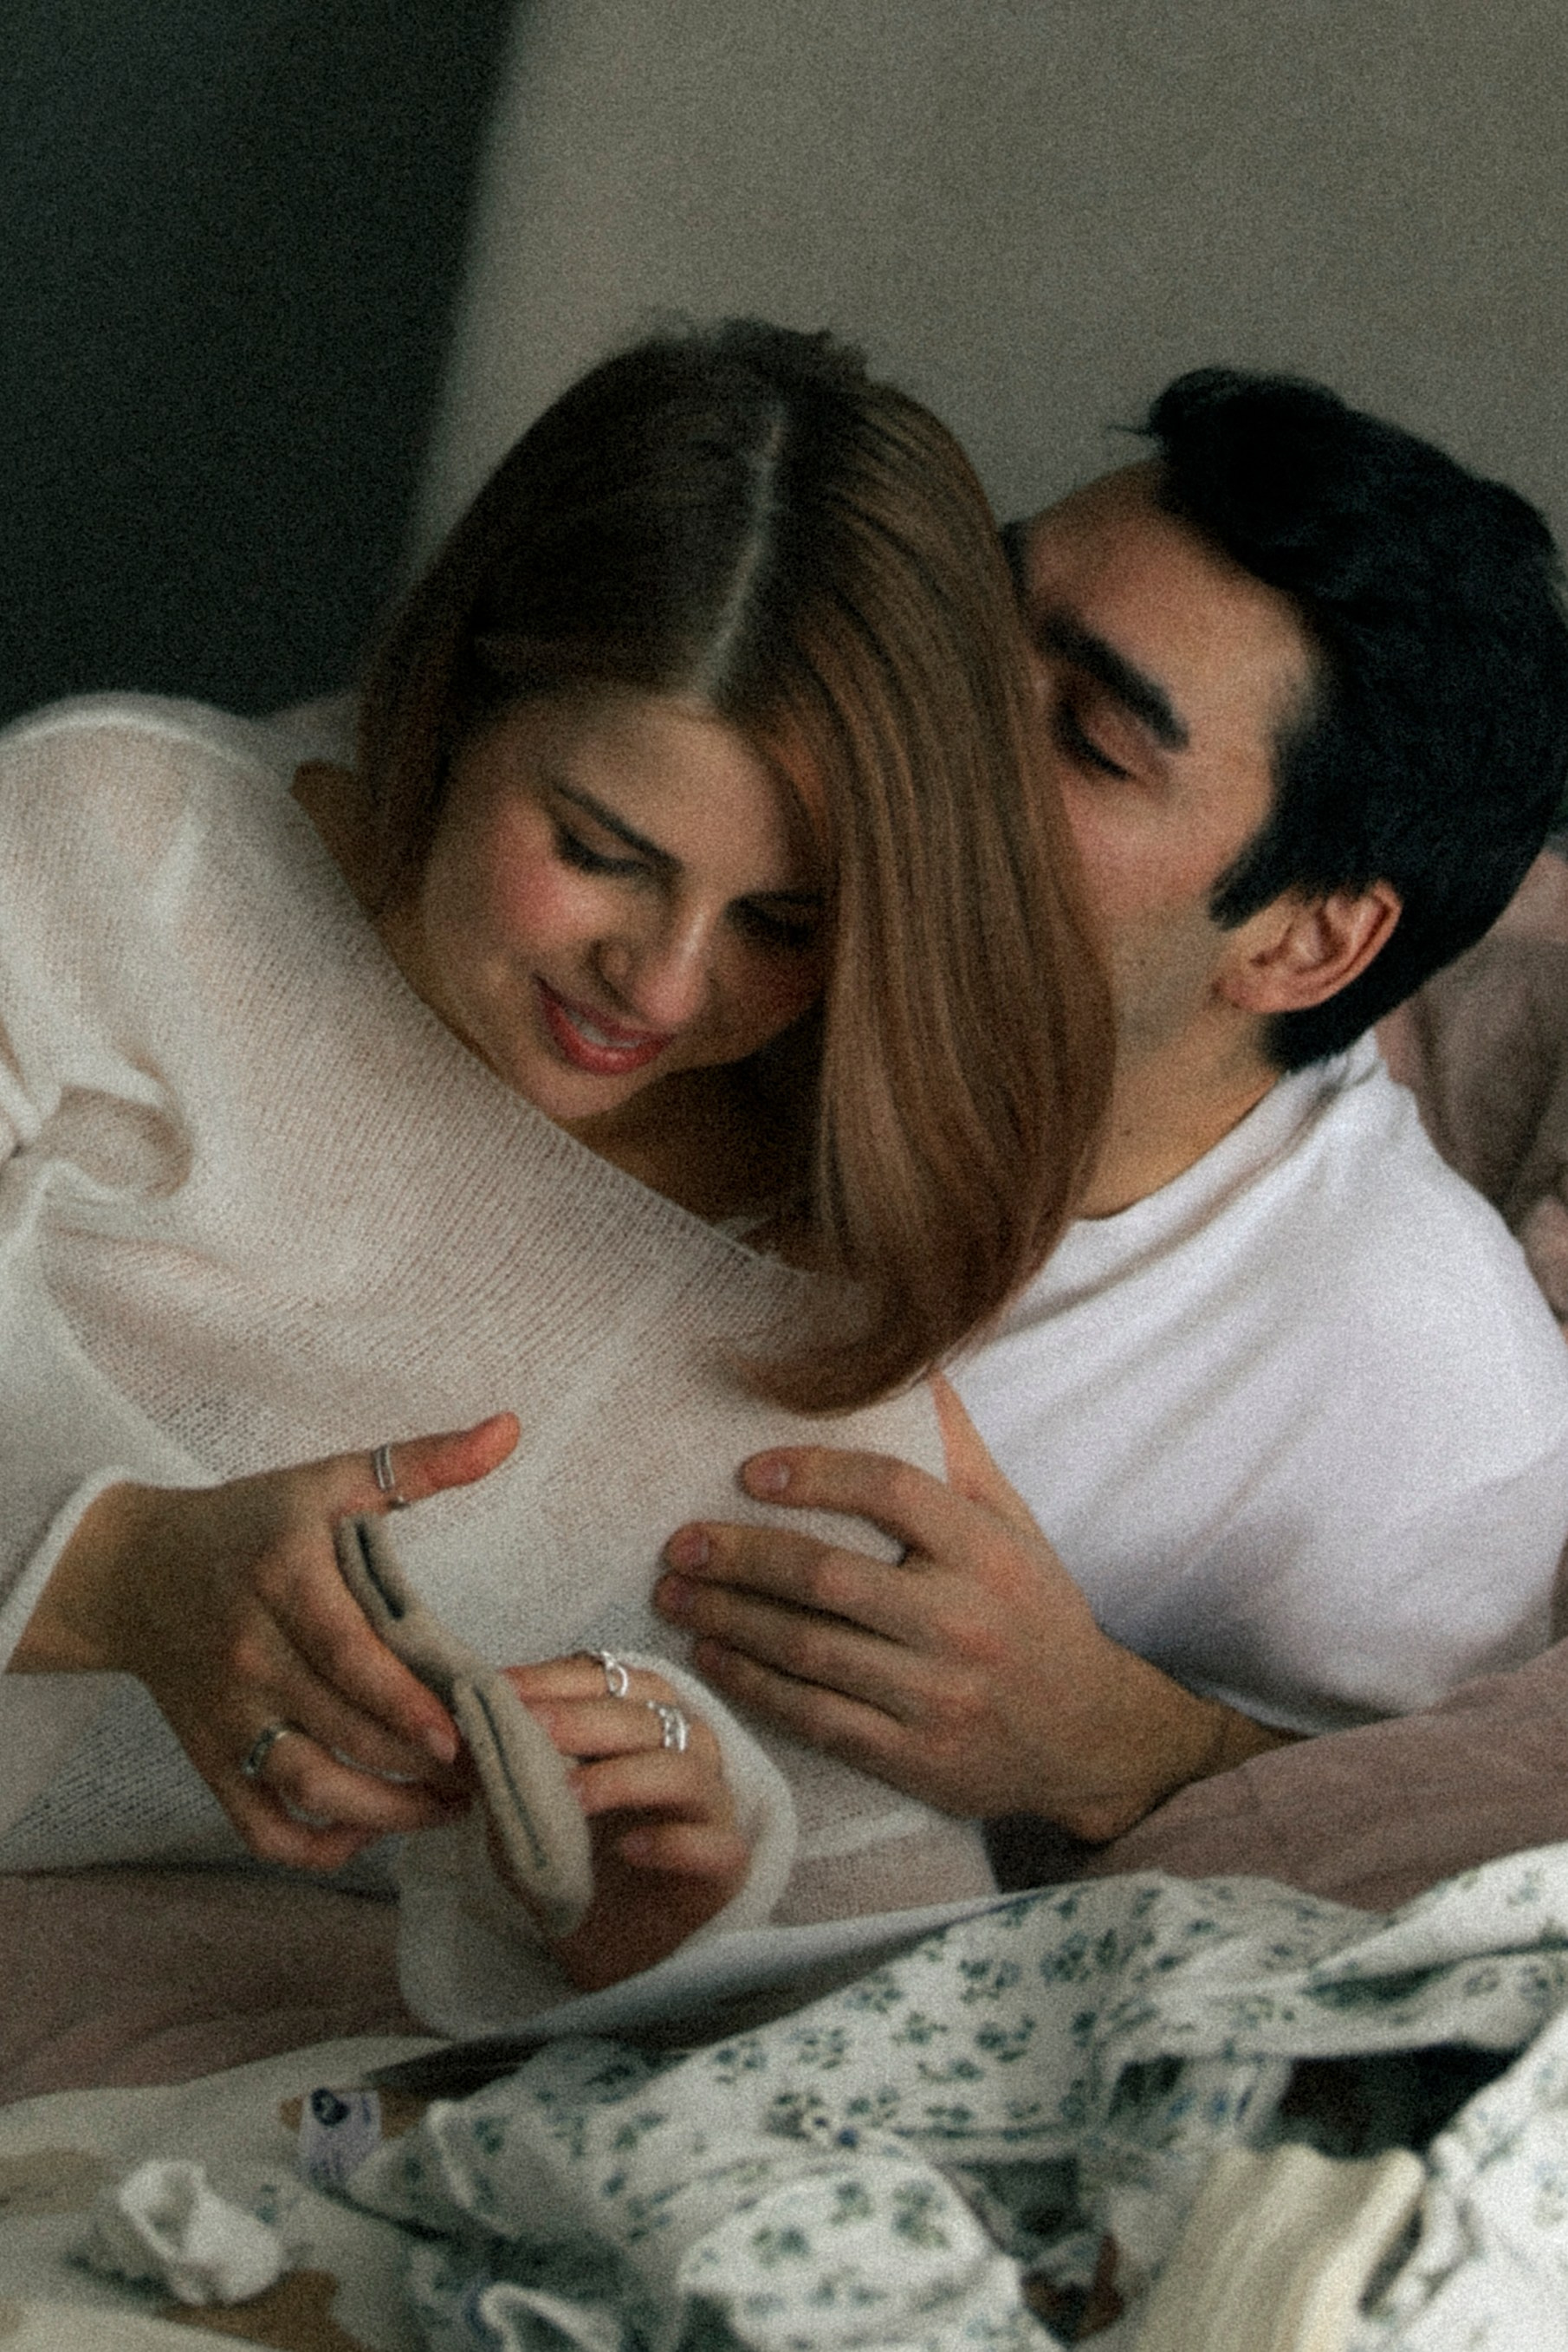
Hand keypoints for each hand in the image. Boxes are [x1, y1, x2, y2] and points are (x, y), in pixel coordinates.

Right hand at [10, 1415, 519, 1871]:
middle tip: (490, 1775)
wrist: (134, 1571)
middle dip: (420, 1768)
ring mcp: (227, 1717)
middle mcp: (250, 1656)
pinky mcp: (211, 1760)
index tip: (461, 1735)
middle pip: (342, 1732)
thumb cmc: (250, 1523)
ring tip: (450, 1809)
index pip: (349, 1655)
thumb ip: (423, 1462)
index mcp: (283, 1580)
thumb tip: (509, 1429)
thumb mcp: (328, 1481)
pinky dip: (313, 1847)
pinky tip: (366, 1837)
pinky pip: (258, 1826)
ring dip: (385, 1814)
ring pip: (308, 1788)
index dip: (405, 1703)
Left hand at [500, 1655, 749, 1991]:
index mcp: (641, 1723)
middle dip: (585, 1717)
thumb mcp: (525, 1813)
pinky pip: (713, 1844)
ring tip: (571, 1794)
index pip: (610, 1680)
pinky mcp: (725, 1866)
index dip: (557, 1680)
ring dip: (624, 1776)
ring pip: (684, 1770)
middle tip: (533, 1727)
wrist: (607, 1947)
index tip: (501, 1691)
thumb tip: (461, 1733)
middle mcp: (684, 1752)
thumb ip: (505, 1773)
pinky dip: (672, 1842)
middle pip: (648, 1716)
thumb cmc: (573, 1863)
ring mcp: (711, 1807)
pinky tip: (629, 1850)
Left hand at [653, 1378, 1290, 1842]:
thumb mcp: (1015, 1527)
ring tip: (675, 1594)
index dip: (816, 1473)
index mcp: (988, 1554)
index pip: (893, 1493)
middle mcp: (963, 1622)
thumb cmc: (1038, 1614)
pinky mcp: (914, 1758)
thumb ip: (959, 1455)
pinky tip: (711, 1655)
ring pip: (809, 1650)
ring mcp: (937, 1696)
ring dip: (729, 1619)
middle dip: (742, 1556)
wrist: (1092, 1739)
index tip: (749, 1470)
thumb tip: (914, 1369)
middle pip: (830, 1579)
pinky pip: (816, 1717)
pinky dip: (754, 1684)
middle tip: (681, 1542)